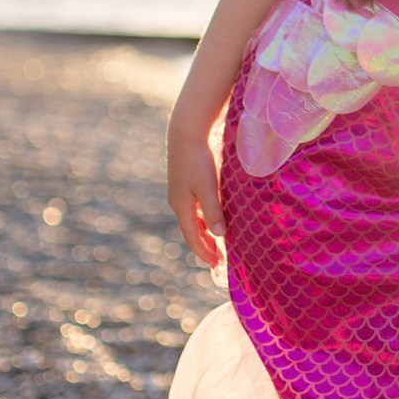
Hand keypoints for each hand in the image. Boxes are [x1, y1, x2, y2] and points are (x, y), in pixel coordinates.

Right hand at [167, 128, 225, 267]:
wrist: (185, 134)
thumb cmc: (198, 161)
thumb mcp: (208, 187)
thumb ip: (214, 211)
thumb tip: (220, 236)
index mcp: (181, 206)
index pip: (192, 237)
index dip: (204, 252)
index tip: (216, 264)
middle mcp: (178, 203)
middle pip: (191, 231)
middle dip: (204, 246)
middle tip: (218, 260)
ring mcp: (180, 194)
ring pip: (193, 220)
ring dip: (205, 233)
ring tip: (217, 244)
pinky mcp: (184, 185)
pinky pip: (194, 210)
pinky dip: (204, 220)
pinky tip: (213, 220)